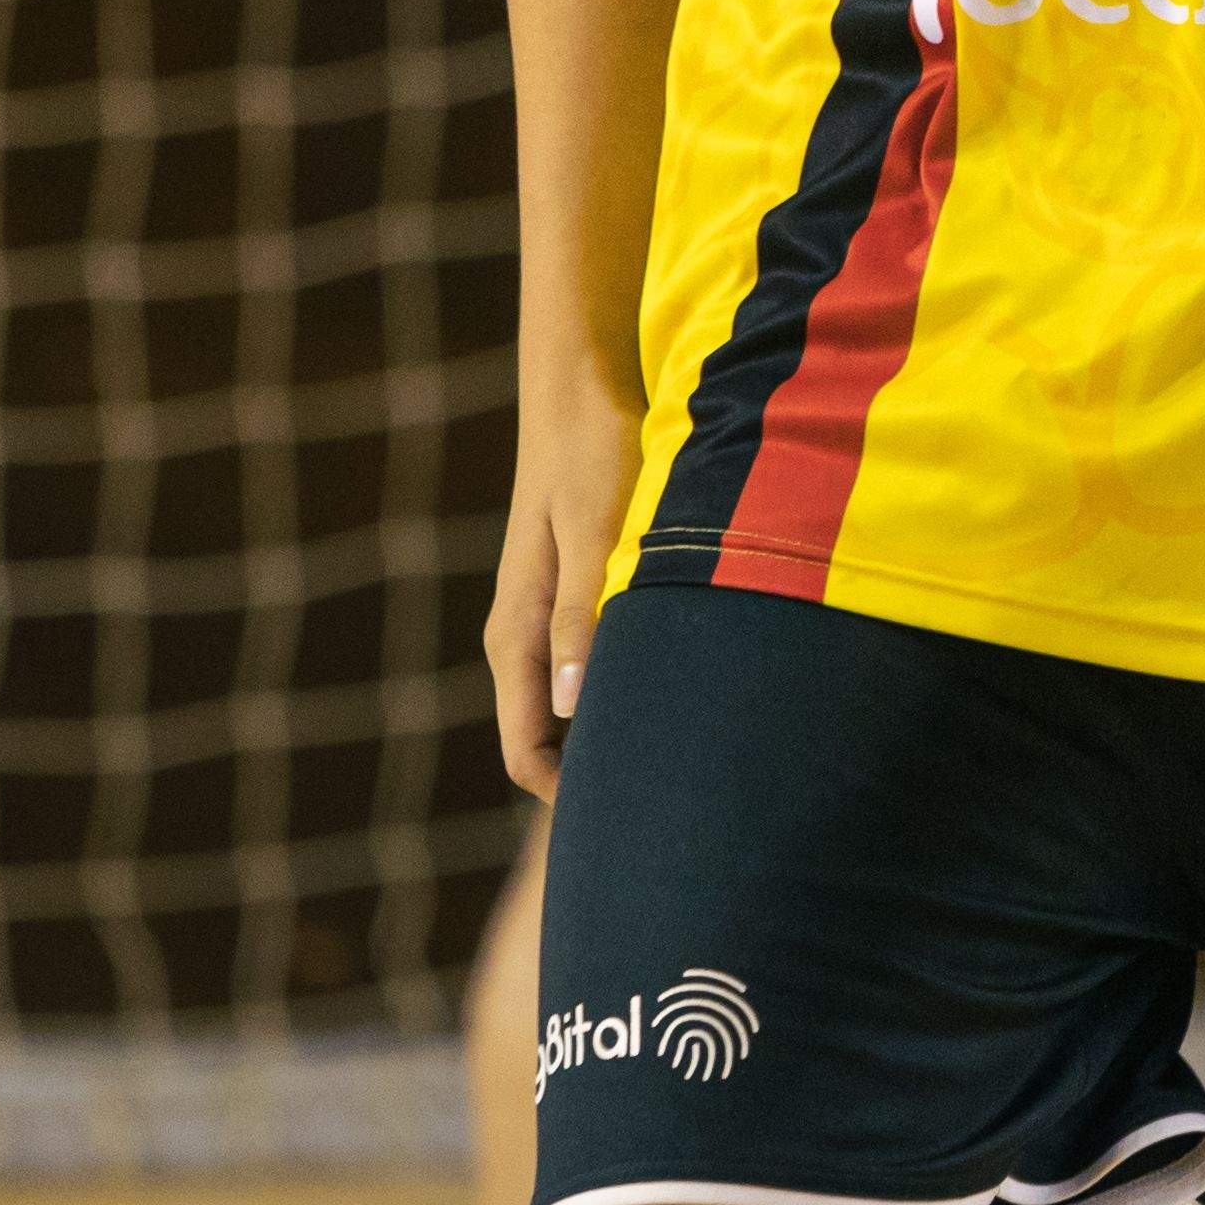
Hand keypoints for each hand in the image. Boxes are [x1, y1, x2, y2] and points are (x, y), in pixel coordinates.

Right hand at [491, 360, 637, 797]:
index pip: (526, 752)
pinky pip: (586, 669)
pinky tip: (677, 687)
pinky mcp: (572, 595)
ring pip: (568, 707)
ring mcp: (544, 617)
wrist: (582, 387)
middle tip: (674, 798)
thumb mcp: (595, 529)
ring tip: (686, 752)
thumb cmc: (595, 451)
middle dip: (595, 776)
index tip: (633, 817)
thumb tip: (573, 709)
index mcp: (518, 633)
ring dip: (610, 733)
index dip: (570, 798)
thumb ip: (582, 612)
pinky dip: (619, 691)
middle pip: (546, 740)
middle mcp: (521, 635)